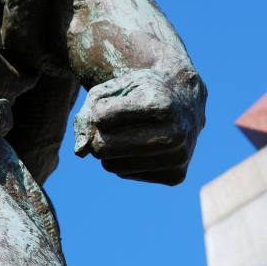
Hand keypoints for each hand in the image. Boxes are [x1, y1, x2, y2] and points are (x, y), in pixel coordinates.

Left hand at [74, 70, 204, 184]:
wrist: (186, 101)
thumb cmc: (143, 91)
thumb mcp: (115, 88)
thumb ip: (88, 113)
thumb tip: (80, 152)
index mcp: (162, 105)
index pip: (101, 116)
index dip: (100, 108)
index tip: (115, 101)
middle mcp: (175, 134)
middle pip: (103, 147)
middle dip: (99, 134)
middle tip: (114, 123)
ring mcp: (178, 158)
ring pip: (110, 165)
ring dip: (111, 149)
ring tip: (131, 132)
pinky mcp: (175, 177)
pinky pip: (125, 174)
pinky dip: (126, 160)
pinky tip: (144, 145)